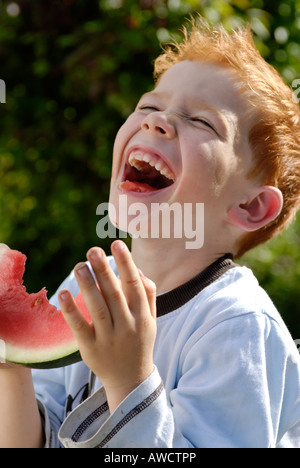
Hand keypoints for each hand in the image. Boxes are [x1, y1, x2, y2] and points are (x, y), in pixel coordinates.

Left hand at [59, 240, 156, 411]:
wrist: (130, 381)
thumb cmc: (139, 343)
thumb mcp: (151, 320)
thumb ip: (148, 294)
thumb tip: (138, 269)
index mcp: (143, 317)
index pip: (134, 285)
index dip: (126, 263)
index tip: (116, 243)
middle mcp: (127, 327)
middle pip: (114, 294)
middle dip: (104, 270)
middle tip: (92, 250)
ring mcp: (109, 339)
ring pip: (98, 308)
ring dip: (88, 285)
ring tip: (79, 266)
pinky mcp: (91, 350)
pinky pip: (80, 328)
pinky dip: (71, 311)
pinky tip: (63, 293)